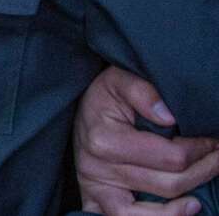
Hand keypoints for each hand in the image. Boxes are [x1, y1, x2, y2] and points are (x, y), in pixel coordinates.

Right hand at [75, 67, 218, 215]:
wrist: (78, 112)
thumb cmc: (103, 97)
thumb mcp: (118, 80)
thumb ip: (142, 91)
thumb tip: (170, 117)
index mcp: (105, 140)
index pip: (171, 157)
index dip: (202, 149)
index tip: (216, 140)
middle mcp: (99, 169)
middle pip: (170, 184)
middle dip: (204, 171)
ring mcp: (97, 189)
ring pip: (153, 212)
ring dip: (186, 205)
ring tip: (204, 191)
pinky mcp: (96, 201)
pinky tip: (183, 210)